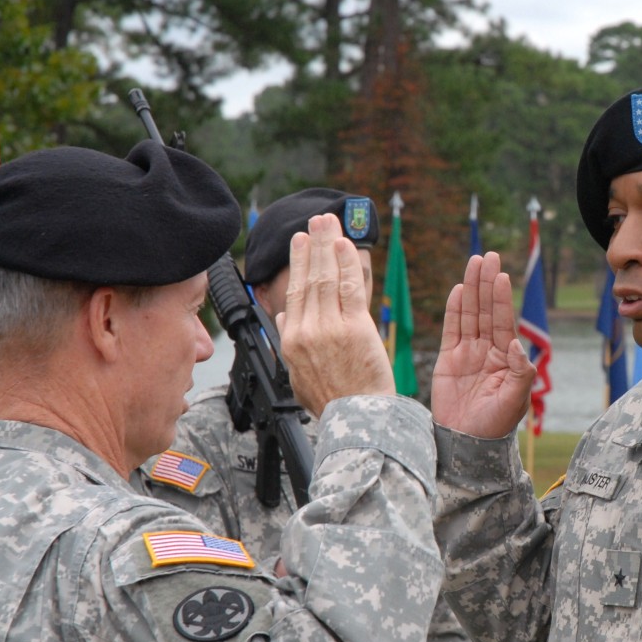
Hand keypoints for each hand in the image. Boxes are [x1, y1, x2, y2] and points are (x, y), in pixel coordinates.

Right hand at [277, 213, 393, 415]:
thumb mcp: (300, 376)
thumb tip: (284, 314)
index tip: (300, 242)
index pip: (294, 293)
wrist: (357, 421)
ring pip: (327, 278)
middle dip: (312, 245)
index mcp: (291, 341)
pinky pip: (349, 288)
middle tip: (316, 220)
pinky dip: (347, 263)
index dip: (298, 264)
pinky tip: (345, 244)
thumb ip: (291, 342)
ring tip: (329, 222)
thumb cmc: (333, 402)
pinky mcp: (355, 328)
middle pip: (308, 279)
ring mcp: (330, 328)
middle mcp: (307, 331)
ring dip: (328, 245)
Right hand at [432, 252, 534, 436]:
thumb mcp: (516, 400)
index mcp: (506, 358)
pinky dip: (455, 310)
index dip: (501, 298)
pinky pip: (452, 329)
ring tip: (474, 263)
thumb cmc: (495, 425)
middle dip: (487, 283)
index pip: (503, 321)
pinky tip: (459, 290)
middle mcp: (488, 351)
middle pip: (486, 310)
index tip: (501, 275)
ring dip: (472, 289)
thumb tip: (515, 344)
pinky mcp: (449, 360)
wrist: (467, 442)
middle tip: (487, 256)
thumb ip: (519, 372)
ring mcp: (468, 353)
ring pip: (470, 314)